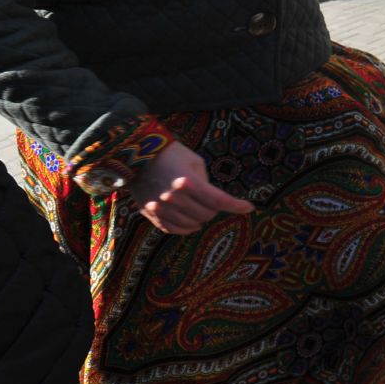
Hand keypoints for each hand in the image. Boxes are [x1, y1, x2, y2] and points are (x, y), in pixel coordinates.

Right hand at [130, 141, 253, 235]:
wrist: (135, 155)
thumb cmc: (170, 154)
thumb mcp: (195, 162)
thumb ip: (206, 182)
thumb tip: (212, 200)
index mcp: (188, 181)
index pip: (218, 200)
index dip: (236, 206)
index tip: (249, 208)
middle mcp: (174, 197)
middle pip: (207, 214)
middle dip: (215, 209)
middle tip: (212, 202)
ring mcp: (161, 207)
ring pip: (193, 224)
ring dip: (201, 219)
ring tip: (202, 211)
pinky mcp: (151, 213)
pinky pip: (174, 229)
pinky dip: (186, 228)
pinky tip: (191, 223)